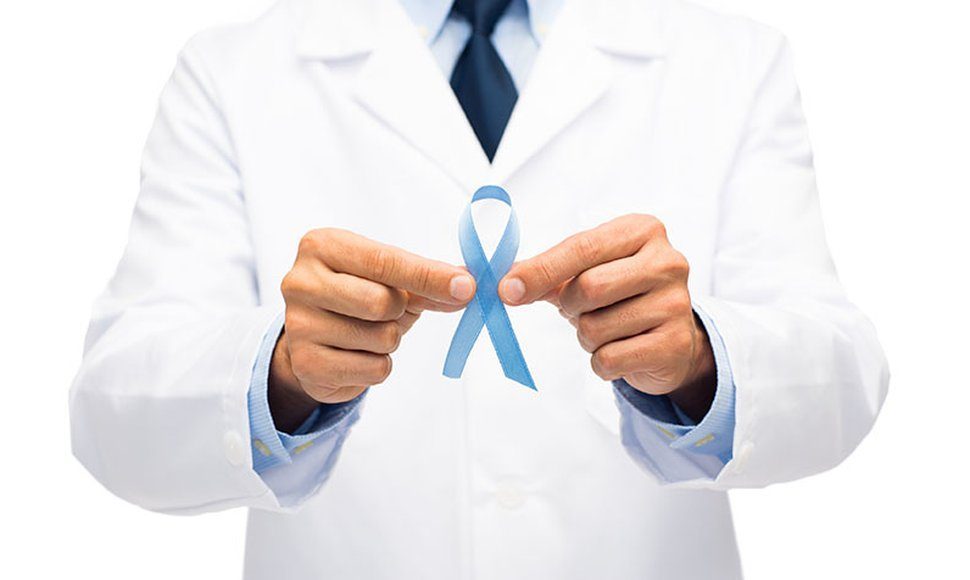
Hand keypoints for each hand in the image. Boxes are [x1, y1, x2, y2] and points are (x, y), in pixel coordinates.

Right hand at [271, 229, 475, 431]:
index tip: (466, 287)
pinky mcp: (305, 364)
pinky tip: (358, 354)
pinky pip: (373, 369)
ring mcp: (298, 324)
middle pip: (381, 302)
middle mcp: (300, 282)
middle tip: (390, 310)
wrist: (314, 335)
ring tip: (369, 331)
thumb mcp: (388, 277)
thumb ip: (425, 279)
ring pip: (381, 339)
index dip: (430, 276)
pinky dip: (379, 365)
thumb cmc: (357, 293)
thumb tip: (465, 287)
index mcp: (321, 245)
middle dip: (401, 312)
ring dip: (391, 339)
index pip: (385, 261)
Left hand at [499, 214, 715, 420]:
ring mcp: (676, 304)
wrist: (670, 339)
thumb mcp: (589, 271)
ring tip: (607, 329)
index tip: (507, 289)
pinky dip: (600, 362)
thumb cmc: (622, 296)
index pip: (582, 247)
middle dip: (570, 306)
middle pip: (589, 288)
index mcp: (642, 231)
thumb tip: (508, 283)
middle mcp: (667, 262)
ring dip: (586, 336)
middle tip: (579, 310)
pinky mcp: (675, 344)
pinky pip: (609, 359)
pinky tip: (620, 350)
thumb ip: (549, 272)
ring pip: (595, 328)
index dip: (540, 270)